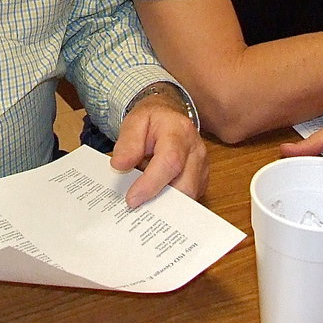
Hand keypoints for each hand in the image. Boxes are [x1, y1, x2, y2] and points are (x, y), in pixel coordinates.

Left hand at [111, 87, 207, 207]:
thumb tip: (120, 165)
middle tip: (137, 207)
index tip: (132, 199)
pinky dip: (172, 204)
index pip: (170, 162)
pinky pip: (189, 198)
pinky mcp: (201, 179)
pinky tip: (155, 199)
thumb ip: (127, 143)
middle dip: (160, 200)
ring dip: (166, 203)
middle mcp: (196, 150)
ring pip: (189, 196)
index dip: (151, 184)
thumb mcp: (134, 122)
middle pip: (185, 185)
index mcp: (179, 132)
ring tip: (144, 203)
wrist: (169, 115)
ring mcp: (202, 166)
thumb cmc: (152, 120)